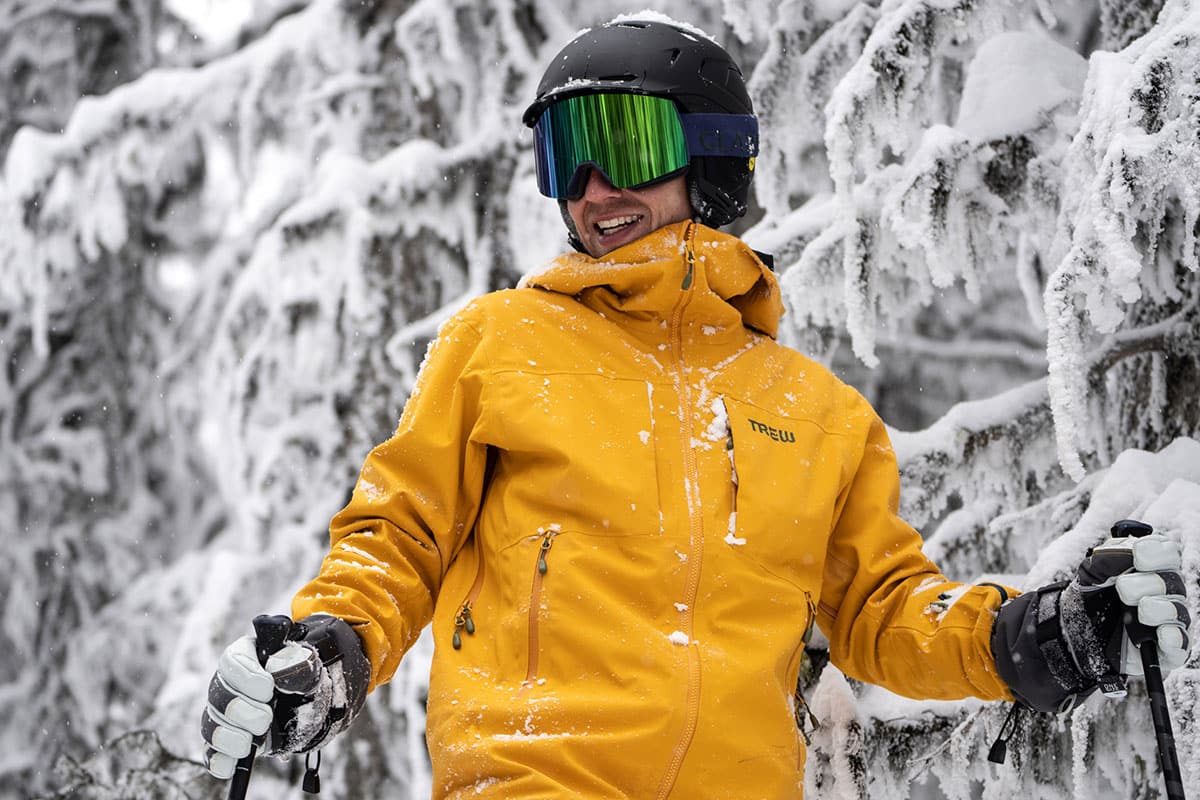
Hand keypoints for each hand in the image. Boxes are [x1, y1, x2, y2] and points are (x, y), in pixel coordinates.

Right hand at [201, 615, 370, 778]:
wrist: (309, 702)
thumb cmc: (305, 678)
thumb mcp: (308, 667)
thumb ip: (297, 664)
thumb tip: (279, 669)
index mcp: (247, 656)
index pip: (233, 661)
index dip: (246, 676)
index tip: (268, 688)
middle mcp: (228, 684)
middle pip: (218, 695)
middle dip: (239, 710)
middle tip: (265, 720)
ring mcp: (223, 713)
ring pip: (211, 724)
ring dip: (228, 737)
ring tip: (248, 744)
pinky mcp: (226, 740)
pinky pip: (212, 751)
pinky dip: (219, 760)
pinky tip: (230, 766)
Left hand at [991, 530, 1189, 711]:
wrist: (1075, 630)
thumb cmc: (1091, 595)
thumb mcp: (1091, 572)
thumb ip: (1107, 557)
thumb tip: (1128, 550)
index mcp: (1151, 569)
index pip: (1167, 554)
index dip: (1157, 551)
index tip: (1138, 554)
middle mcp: (1165, 593)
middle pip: (1173, 582)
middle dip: (1149, 582)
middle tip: (1122, 587)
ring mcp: (1167, 621)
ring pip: (1179, 612)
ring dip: (1161, 609)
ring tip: (1141, 609)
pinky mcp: (1165, 648)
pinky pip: (1180, 645)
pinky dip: (1174, 639)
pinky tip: (1163, 635)